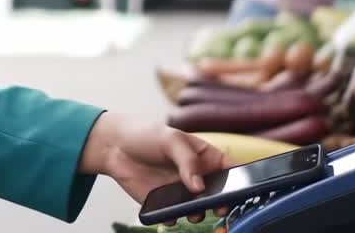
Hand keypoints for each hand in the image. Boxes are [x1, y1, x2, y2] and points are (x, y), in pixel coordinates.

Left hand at [80, 112, 230, 224]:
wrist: (115, 147)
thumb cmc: (146, 135)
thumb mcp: (170, 139)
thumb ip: (187, 161)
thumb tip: (199, 187)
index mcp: (205, 157)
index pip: (231, 169)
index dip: (240, 180)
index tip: (240, 189)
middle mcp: (198, 177)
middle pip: (219, 194)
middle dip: (221, 203)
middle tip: (217, 207)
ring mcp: (182, 192)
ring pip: (199, 209)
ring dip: (199, 214)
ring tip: (193, 213)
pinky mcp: (165, 203)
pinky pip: (175, 216)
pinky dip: (175, 219)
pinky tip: (170, 215)